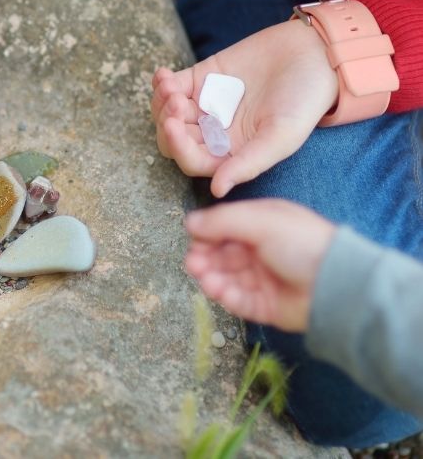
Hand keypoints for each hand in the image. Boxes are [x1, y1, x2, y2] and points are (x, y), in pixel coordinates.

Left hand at [151, 20, 337, 196]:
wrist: (314, 55)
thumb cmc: (304, 101)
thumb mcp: (282, 137)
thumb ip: (249, 163)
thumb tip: (216, 191)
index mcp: (231, 152)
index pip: (192, 160)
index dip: (178, 147)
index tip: (173, 126)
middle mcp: (214, 132)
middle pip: (173, 138)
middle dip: (167, 123)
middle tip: (177, 103)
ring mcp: (205, 105)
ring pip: (167, 112)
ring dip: (162, 102)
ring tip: (172, 87)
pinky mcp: (202, 78)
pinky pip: (172, 85)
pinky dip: (162, 82)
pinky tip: (164, 75)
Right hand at [184, 199, 336, 331]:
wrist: (336, 285)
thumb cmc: (303, 244)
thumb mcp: (261, 221)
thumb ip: (222, 220)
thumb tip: (189, 222)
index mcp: (262, 225)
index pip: (225, 227)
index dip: (207, 233)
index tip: (194, 238)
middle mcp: (261, 251)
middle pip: (222, 254)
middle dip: (205, 256)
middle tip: (193, 261)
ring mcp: (263, 279)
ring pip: (226, 277)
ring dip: (210, 275)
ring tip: (202, 276)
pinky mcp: (265, 305)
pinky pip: (237, 300)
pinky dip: (223, 295)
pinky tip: (215, 289)